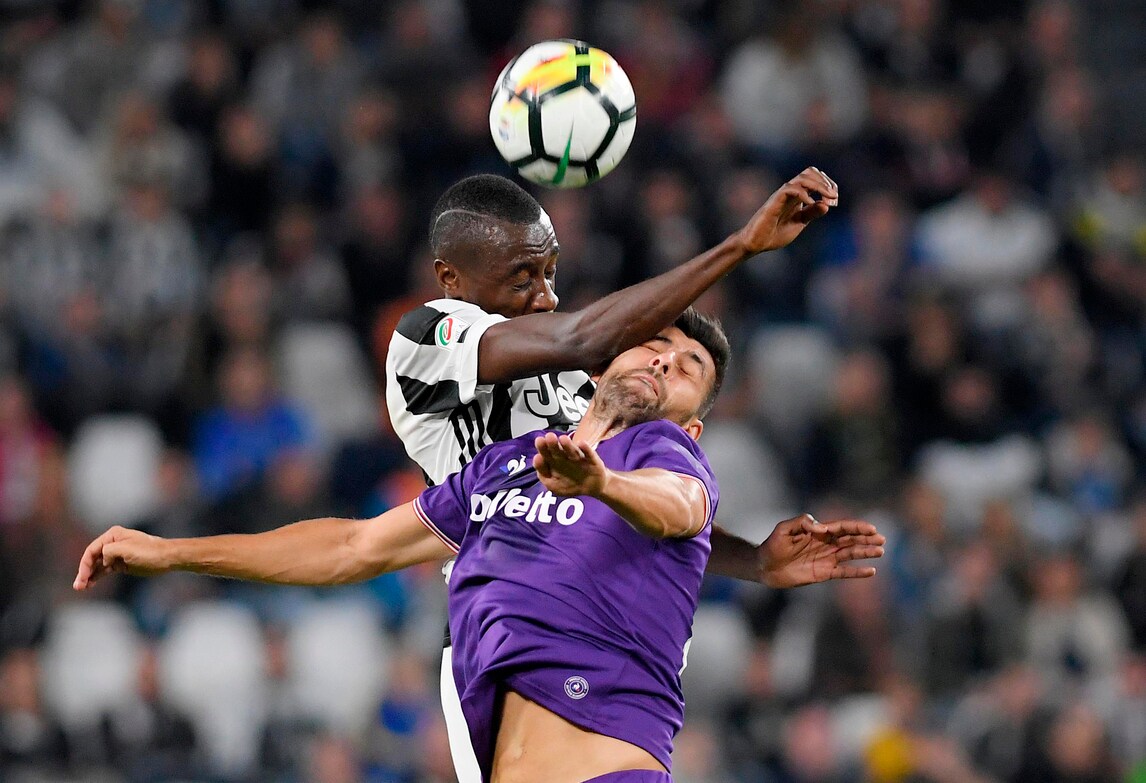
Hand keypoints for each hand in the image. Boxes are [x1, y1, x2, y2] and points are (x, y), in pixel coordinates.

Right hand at [73, 526, 172, 589]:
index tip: (83, 578)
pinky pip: (105, 570)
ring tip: (81, 588)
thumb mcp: (127, 549)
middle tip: (77, 586)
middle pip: (92, 558)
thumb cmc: (149, 552)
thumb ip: (109, 551)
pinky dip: (97, 576)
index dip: (84, 564)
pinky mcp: (121, 563)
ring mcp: (116, 554)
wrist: (167, 558)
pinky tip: (90, 584)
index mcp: (113, 535)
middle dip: (84, 572)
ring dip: (89, 576)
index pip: (92, 550)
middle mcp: (112, 543)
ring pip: (97, 565)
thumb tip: (103, 559)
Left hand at [533, 433, 607, 496]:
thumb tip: (538, 462)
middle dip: (552, 444)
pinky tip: (581, 444)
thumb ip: (544, 477)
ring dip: (567, 445)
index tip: (539, 455)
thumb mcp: (554, 486)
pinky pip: (588, 454)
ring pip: (572, 451)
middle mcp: (564, 458)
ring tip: (563, 439)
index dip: (542, 454)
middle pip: (557, 451)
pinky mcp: (591, 459)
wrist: (592, 487)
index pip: (545, 456)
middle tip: (549, 437)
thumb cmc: (571, 484)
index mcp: (553, 462)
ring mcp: (578, 457)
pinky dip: (586, 449)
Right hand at [738, 167, 838, 253]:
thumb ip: (812, 213)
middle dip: (824, 181)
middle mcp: (789, 192)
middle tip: (833, 195)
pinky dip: (804, 194)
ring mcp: (782, 195)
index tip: (835, 198)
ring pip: (802, 178)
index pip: (813, 178)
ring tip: (828, 197)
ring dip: (819, 185)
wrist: (756, 243)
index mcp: (796, 196)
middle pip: (809, 172)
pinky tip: (812, 204)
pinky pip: (791, 189)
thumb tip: (827, 204)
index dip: (827, 184)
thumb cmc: (775, 233)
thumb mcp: (799, 223)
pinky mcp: (774, 201)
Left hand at [759, 514, 883, 588]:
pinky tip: (871, 571)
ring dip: (866, 552)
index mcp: (818, 532)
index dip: (857, 527)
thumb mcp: (784, 529)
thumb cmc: (772, 545)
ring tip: (880, 551)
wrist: (764, 567)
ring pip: (851, 554)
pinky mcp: (824, 573)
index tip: (871, 528)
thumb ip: (802, 523)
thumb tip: (822, 529)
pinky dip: (857, 572)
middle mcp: (825, 544)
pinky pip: (844, 572)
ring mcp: (826, 559)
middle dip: (866, 539)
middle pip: (850, 539)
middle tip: (882, 539)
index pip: (842, 527)